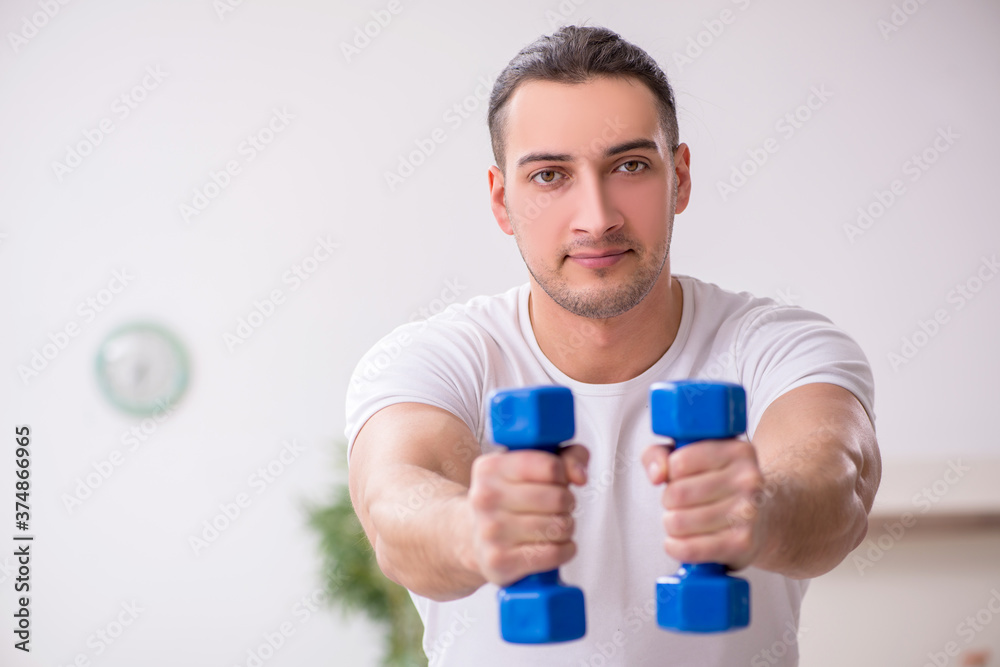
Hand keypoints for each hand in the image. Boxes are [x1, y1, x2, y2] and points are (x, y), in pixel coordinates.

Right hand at [467, 444, 588, 585]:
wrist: (474, 537)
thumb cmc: (513, 497)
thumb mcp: (534, 466)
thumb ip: (567, 458)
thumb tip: (579, 476)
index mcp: (491, 467)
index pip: (551, 467)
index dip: (564, 475)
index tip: (558, 481)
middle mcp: (485, 497)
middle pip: (559, 498)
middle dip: (568, 503)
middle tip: (557, 507)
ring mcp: (490, 531)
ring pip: (559, 527)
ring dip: (566, 527)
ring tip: (552, 526)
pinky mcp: (500, 561)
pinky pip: (554, 553)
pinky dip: (565, 550)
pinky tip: (554, 545)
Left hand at [641, 439, 768, 570]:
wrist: (762, 521)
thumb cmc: (717, 485)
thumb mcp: (690, 457)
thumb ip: (659, 454)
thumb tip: (657, 474)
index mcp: (738, 451)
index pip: (678, 463)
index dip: (670, 473)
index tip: (679, 477)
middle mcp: (748, 480)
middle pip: (676, 494)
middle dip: (669, 501)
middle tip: (682, 502)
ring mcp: (748, 513)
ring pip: (678, 522)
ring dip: (672, 524)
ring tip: (686, 520)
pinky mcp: (743, 543)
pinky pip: (689, 548)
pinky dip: (675, 547)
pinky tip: (680, 541)